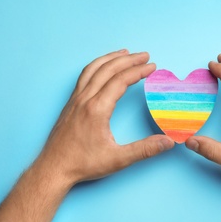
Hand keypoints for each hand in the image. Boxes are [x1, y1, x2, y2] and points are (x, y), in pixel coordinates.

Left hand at [38, 50, 173, 184]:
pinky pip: (84, 76)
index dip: (138, 71)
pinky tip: (102, 67)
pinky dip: (96, 66)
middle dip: (129, 59)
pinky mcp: (70, 103)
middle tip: (145, 55)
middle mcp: (85, 99)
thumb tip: (167, 142)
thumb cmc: (83, 164)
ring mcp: (75, 99)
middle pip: (108, 69)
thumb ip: (144, 150)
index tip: (152, 66)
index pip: (121, 80)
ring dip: (111, 58)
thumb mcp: (117, 159)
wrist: (53, 168)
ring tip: (125, 52)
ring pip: (93, 69)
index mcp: (97, 109)